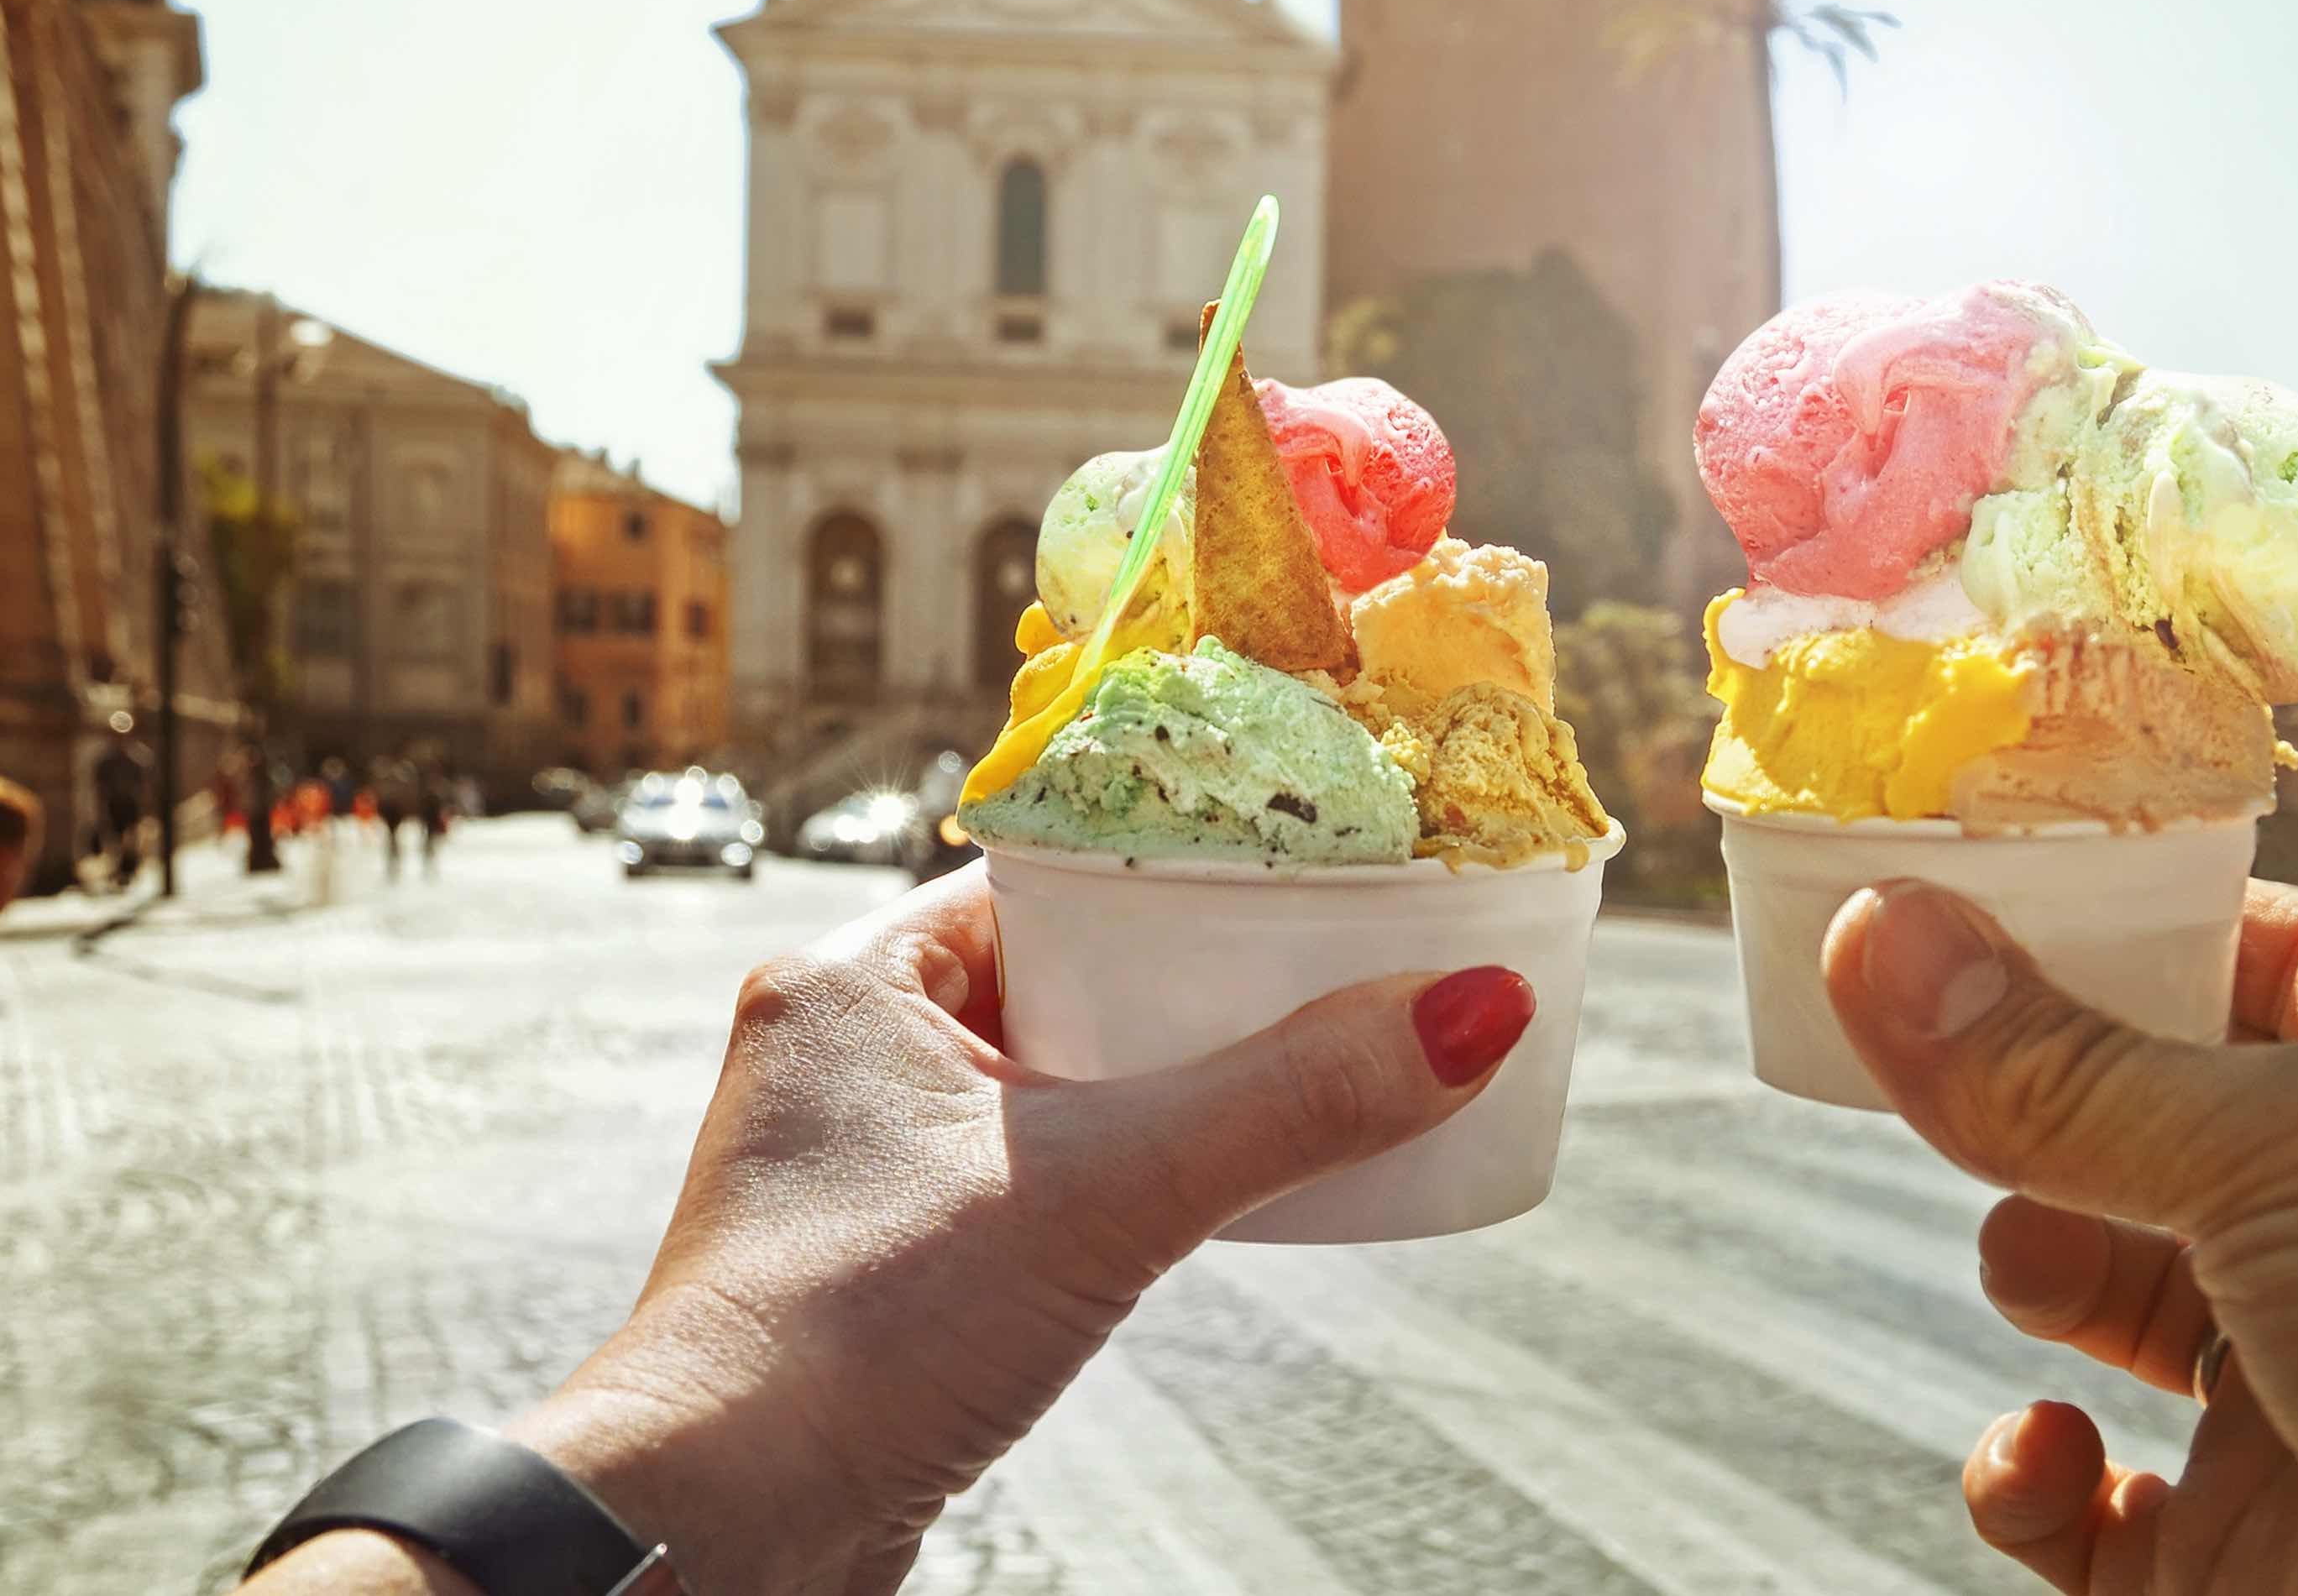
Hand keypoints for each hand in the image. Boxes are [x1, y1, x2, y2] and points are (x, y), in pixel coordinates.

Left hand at [252, 865, 1535, 1595]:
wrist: (722, 1531)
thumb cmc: (857, 1336)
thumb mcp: (1111, 1191)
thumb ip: (1293, 1099)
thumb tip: (1473, 1011)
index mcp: (852, 979)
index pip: (1050, 876)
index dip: (1181, 870)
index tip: (1300, 868)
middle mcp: (842, 1055)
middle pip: (1067, 977)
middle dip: (1193, 988)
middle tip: (1325, 975)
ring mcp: (856, 1165)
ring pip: (1053, 1086)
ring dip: (1160, 1088)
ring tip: (1287, 1080)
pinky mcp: (884, 1265)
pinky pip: (1034, 1179)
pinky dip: (1119, 1178)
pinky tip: (1195, 1198)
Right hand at [1823, 878, 2297, 1594]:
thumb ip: (2074, 1067)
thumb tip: (1878, 935)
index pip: (2271, 955)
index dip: (2131, 923)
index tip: (1978, 898)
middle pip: (2162, 1123)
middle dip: (2046, 1101)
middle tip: (1940, 1070)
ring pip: (2113, 1295)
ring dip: (2035, 1262)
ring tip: (2029, 1261)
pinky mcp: (2251, 1557)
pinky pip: (2092, 1507)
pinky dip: (2036, 1477)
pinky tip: (2047, 1457)